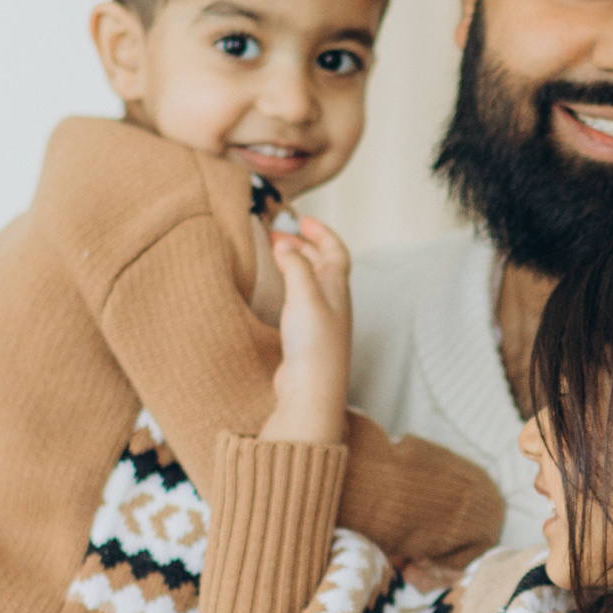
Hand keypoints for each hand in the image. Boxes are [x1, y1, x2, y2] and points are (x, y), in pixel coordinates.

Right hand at [262, 215, 351, 445]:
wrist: (311, 391)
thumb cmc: (314, 345)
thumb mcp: (304, 296)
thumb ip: (295, 266)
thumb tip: (285, 245)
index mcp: (337, 289)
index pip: (336, 251)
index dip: (321, 233)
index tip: (302, 220)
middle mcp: (332, 303)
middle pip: (323, 265)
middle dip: (304, 245)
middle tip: (279, 234)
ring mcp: (320, 321)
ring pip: (311, 283)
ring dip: (296, 264)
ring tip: (275, 255)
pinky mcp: (306, 338)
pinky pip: (300, 301)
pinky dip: (289, 286)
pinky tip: (276, 290)